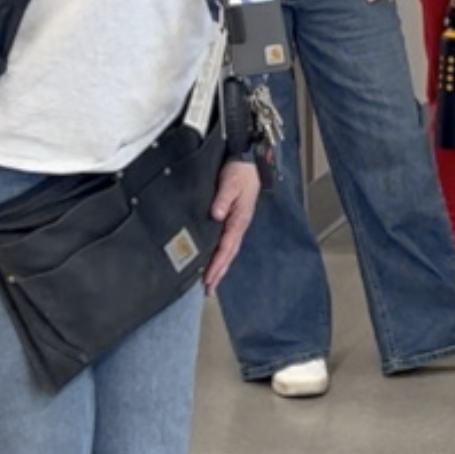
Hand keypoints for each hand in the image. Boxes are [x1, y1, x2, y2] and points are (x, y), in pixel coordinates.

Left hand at [203, 160, 261, 290]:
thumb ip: (223, 198)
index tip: (207, 278)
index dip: (217, 264)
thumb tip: (216, 214)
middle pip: (228, 255)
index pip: (226, 247)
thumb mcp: (231, 183)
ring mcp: (235, 224)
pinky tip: (212, 263)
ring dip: (219, 268)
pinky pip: (225, 244)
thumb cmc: (239, 173)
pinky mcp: (231, 221)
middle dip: (218, 273)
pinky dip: (219, 257)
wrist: (246, 163)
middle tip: (208, 290)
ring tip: (210, 284)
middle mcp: (238, 226)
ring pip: (227, 252)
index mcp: (239, 219)